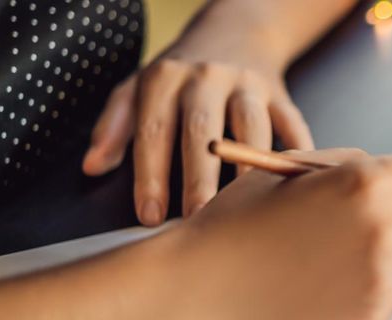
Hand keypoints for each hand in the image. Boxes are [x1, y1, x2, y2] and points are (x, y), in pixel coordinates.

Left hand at [81, 48, 312, 225]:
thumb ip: (115, 125)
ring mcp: (247, 84)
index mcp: (166, 78)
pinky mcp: (279, 93)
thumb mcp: (139, 86)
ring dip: (248, 164)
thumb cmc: (181, 72)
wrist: (235, 31)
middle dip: (200, 176)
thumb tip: (94, 166)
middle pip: (203, 130)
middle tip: (197, 216)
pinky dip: (297, 150)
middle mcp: (207, 77)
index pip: (154, 130)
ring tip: (246, 203)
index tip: (150, 214)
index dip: (151, 174)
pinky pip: (291, 123)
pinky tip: (295, 178)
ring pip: (250, 125)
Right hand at [173, 149, 391, 319]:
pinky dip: (375, 283)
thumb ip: (358, 165)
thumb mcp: (297, 167)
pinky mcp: (372, 315)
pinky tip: (330, 277)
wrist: (202, 291)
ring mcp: (381, 278)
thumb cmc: (241, 224)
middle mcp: (385, 229)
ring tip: (346, 249)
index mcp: (369, 182)